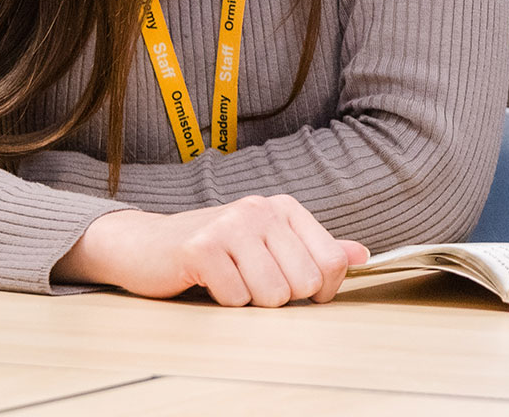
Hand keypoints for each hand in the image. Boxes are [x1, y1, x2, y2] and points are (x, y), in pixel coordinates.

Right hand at [54, 195, 369, 306]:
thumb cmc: (215, 249)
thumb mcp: (269, 243)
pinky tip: (209, 282)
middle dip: (280, 297)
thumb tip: (362, 255)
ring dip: (250, 301)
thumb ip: (316, 250)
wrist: (147, 245)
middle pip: (303, 283)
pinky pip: (235, 298)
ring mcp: (231, 225)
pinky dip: (223, 302)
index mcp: (284, 208)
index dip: (320, 290)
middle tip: (252, 283)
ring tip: (231, 281)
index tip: (298, 291)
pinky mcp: (202, 248)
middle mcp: (261, 209)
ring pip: (272, 295)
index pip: (330, 261)